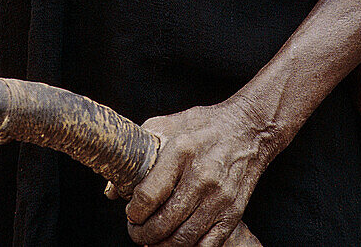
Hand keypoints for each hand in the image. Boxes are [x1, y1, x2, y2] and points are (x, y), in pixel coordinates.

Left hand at [123, 98, 272, 245]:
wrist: (248, 130)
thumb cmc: (202, 126)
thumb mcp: (167, 125)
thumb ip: (138, 152)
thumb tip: (112, 190)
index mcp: (181, 151)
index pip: (149, 194)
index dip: (134, 211)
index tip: (130, 213)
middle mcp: (201, 176)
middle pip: (164, 222)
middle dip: (142, 233)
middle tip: (135, 232)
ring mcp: (219, 198)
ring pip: (183, 239)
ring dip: (161, 246)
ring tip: (151, 240)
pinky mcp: (233, 213)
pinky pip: (207, 246)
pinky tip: (176, 244)